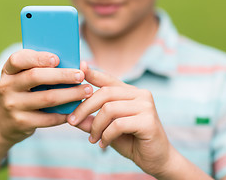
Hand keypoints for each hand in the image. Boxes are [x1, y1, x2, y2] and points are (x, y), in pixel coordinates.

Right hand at [0, 49, 92, 146]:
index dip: (38, 57)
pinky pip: (48, 118)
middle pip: (36, 76)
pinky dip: (64, 113)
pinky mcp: (21, 122)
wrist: (2, 123)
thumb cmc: (22, 93)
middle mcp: (7, 86)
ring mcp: (12, 105)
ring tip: (87, 91)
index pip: (18, 59)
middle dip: (62, 75)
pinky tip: (76, 109)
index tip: (57, 59)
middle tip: (81, 75)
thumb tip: (77, 63)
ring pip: (46, 98)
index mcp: (8, 71)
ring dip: (70, 94)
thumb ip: (41, 69)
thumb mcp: (22, 78)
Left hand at [68, 62, 172, 176]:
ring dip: (96, 126)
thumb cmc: (130, 141)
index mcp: (130, 92)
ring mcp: (146, 106)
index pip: (108, 79)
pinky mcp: (148, 121)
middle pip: (105, 93)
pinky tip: (103, 144)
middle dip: (84, 108)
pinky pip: (118, 124)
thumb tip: (70, 116)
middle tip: (72, 121)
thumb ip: (91, 121)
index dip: (93, 73)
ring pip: (109, 109)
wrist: (155, 160)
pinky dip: (106, 135)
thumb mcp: (106, 129)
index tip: (79, 67)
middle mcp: (140, 94)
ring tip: (93, 139)